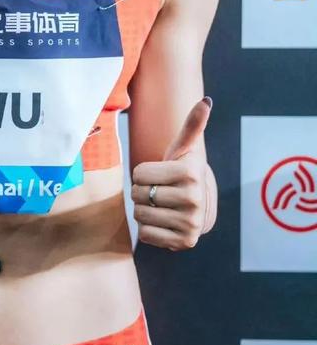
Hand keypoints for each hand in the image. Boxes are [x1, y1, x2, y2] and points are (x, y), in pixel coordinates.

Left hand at [131, 97, 211, 250]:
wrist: (198, 205)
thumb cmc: (181, 172)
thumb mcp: (184, 149)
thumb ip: (192, 125)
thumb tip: (206, 101)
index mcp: (191, 174)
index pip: (139, 174)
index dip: (143, 173)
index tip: (159, 175)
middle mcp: (194, 200)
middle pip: (138, 194)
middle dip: (142, 192)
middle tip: (159, 191)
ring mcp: (190, 224)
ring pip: (139, 214)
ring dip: (143, 210)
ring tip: (160, 205)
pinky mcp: (184, 243)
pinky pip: (145, 234)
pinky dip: (148, 229)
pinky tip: (162, 222)